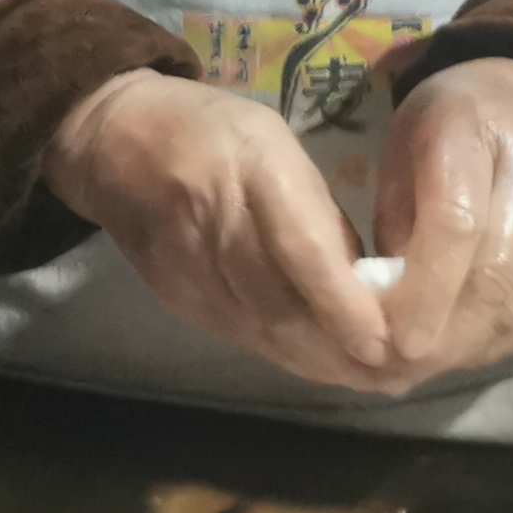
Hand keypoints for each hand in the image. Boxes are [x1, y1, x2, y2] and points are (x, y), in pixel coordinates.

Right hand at [44, 69, 401, 390]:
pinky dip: (284, 354)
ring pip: (260, 329)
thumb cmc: (212, 132)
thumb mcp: (275, 144)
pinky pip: (238, 333)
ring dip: (318, 361)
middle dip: (341, 349)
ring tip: (372, 380)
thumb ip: (316, 214)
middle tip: (400, 375)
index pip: (299, 247)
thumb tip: (368, 286)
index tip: (385, 341)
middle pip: (280, 302)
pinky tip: (319, 365)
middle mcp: (215, 218)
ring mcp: (187, 262)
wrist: (112, 140)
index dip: (341, 303)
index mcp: (250, 166)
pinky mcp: (175, 292)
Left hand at [371, 57, 512, 381]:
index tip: (392, 337)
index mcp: (475, 132)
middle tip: (394, 366)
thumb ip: (395, 220)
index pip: (459, 223)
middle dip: (441, 333)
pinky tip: (457, 352)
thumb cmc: (448, 126)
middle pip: (495, 276)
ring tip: (417, 367)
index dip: (426, 289)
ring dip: (465, 348)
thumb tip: (378, 310)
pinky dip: (495, 344)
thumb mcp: (402, 147)